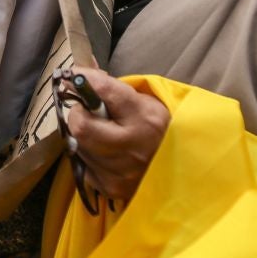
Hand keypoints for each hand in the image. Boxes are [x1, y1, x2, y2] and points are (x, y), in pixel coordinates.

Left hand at [64, 67, 169, 203]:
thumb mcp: (147, 102)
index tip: (75, 74)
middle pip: (81, 125)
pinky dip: (88, 154)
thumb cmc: (160, 129)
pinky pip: (83, 164)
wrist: (181, 171)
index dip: (83, 79)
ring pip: (78, 145)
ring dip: (82, 134)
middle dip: (78, 113)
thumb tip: (80, 69)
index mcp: (146, 118)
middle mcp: (133, 147)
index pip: (104, 92)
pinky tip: (104, 152)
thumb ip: (113, 87)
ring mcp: (121, 172)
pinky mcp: (111, 188)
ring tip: (100, 131)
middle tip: (86, 109)